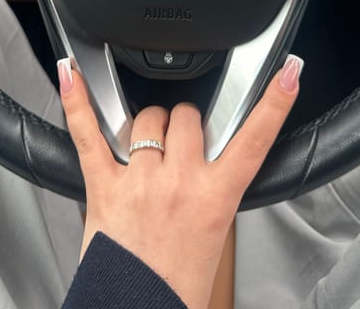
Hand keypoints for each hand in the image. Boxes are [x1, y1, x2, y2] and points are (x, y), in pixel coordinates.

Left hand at [58, 54, 301, 308]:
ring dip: (152, 125)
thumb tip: (204, 158)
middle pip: (188, 117)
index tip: (287, 76)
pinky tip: (71, 75)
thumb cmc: (176, 284)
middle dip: (185, 123)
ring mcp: (140, 180)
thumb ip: (212, 188)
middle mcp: (180, 182)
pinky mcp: (103, 186)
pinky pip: (87, 134)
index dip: (274, 104)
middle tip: (181, 146)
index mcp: (215, 198)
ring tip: (148, 148)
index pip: (254, 140)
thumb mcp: (215, 232)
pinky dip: (77, 102)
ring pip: (150, 118)